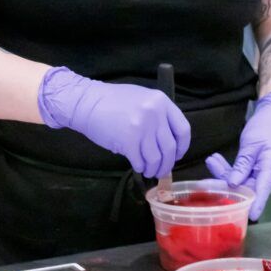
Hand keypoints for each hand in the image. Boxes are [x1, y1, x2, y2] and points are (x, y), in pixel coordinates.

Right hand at [38, 66, 190, 177]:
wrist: (87, 102)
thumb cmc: (113, 100)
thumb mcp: (142, 99)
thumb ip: (158, 116)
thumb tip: (168, 142)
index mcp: (162, 101)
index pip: (183, 129)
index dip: (182, 147)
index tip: (177, 155)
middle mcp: (155, 114)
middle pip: (170, 147)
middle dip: (167, 163)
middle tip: (162, 170)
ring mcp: (142, 128)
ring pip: (156, 158)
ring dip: (153, 168)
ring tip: (149, 171)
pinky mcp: (128, 141)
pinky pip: (140, 161)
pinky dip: (140, 167)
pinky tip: (137, 166)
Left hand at [206, 92, 270, 220]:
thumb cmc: (267, 126)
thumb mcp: (252, 143)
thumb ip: (242, 164)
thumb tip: (233, 184)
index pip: (263, 189)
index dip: (256, 204)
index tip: (249, 216)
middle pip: (248, 187)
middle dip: (225, 184)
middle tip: (203, 182)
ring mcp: (265, 176)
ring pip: (243, 182)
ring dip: (225, 174)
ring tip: (211, 160)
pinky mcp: (259, 173)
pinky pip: (244, 176)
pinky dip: (231, 170)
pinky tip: (216, 161)